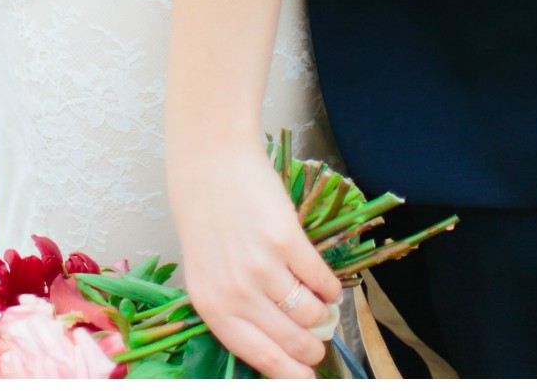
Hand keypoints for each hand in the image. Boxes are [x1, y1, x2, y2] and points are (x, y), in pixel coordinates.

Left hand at [171, 141, 343, 377]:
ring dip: (321, 316)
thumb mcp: (206, 273)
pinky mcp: (287, 240)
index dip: (288, 374)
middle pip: (290, 339)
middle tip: (319, 347)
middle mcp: (236, 292)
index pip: (258, 356)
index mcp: (212, 306)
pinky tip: (328, 287)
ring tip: (321, 310)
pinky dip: (330, 287)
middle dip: (311, 349)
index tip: (306, 380)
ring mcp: (262, 267)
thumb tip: (275, 340)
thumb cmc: (206, 220)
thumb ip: (232, 307)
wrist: (211, 167)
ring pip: (310, 312)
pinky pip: (321, 279)